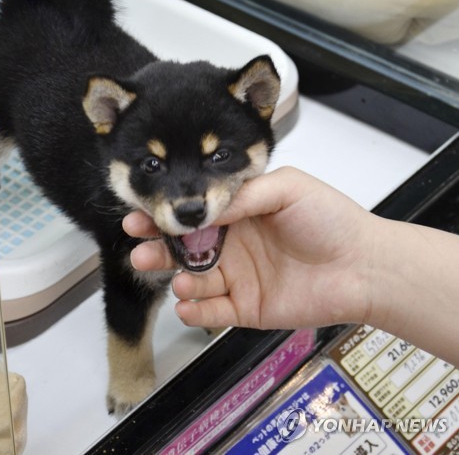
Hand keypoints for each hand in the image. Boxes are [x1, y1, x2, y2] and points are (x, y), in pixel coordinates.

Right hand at [123, 167, 373, 330]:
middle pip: (185, 246)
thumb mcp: (285, 188)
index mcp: (241, 210)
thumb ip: (241, 193)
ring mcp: (239, 277)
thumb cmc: (329, 218)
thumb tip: (200, 202)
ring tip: (175, 275)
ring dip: (176, 277)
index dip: (169, 210)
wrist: (363, 266)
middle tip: (139, 245)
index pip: (195, 210)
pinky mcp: (247, 309)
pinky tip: (186, 303)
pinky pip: (212, 313)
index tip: (142, 210)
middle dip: (159, 245)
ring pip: (194, 278)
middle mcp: (235, 242)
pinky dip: (195, 310)